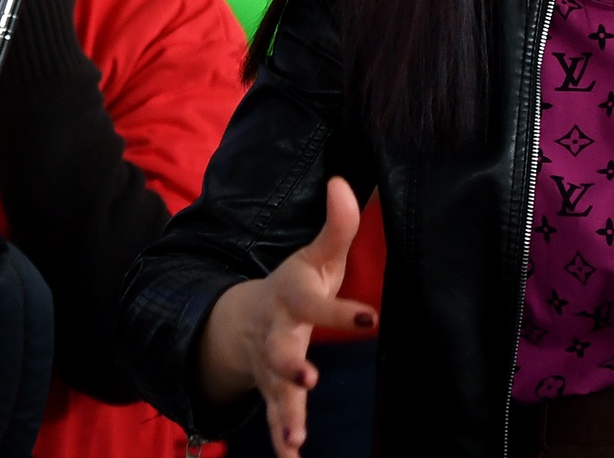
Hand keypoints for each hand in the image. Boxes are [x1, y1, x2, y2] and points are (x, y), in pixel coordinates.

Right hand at [198, 178, 377, 456]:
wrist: (243, 319)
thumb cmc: (295, 284)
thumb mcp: (314, 254)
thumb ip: (336, 224)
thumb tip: (342, 182)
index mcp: (292, 298)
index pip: (315, 302)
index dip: (340, 311)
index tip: (370, 319)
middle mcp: (277, 335)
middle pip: (279, 351)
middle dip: (290, 366)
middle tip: (309, 379)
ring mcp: (270, 368)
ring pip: (274, 393)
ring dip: (284, 416)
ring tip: (295, 441)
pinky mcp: (273, 393)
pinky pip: (276, 420)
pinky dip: (280, 442)